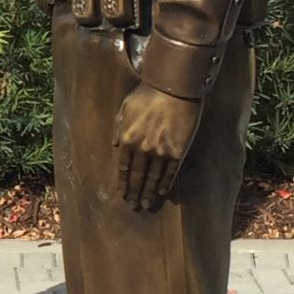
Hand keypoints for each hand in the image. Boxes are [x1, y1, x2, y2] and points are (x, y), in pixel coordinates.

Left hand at [115, 84, 201, 212]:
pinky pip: (170, 172)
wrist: (173, 88)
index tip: (122, 193)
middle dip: (135, 192)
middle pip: (138, 176)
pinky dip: (165, 183)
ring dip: (149, 192)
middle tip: (133, 205)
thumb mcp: (125, 108)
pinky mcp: (177, 151)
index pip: (124, 167)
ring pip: (153, 178)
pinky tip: (162, 192)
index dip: (123, 182)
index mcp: (127, 139)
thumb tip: (115, 145)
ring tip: (146, 204)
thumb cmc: (147, 94)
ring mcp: (161, 152)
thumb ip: (118, 128)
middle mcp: (142, 149)